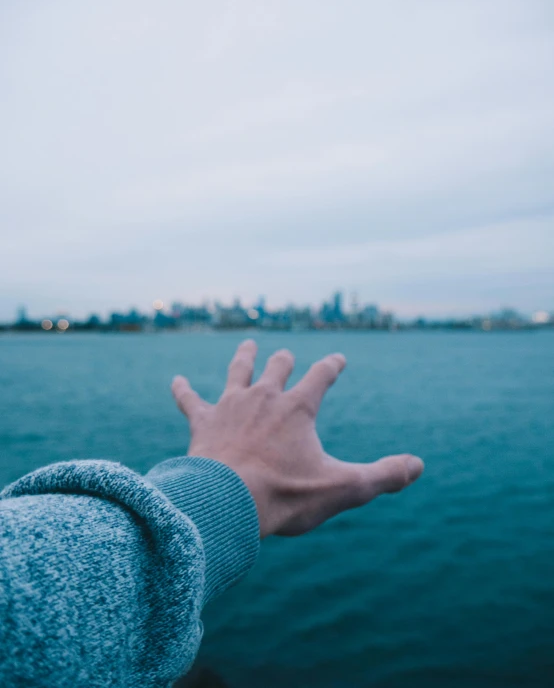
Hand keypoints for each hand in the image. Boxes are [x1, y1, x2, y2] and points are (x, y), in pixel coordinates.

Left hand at [172, 339, 423, 537]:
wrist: (226, 503)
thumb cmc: (285, 496)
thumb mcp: (343, 488)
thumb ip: (383, 476)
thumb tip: (419, 466)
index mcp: (297, 408)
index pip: (321, 376)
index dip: (331, 365)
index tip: (338, 358)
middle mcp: (264, 397)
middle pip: (278, 368)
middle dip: (285, 361)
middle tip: (286, 356)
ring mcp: (230, 406)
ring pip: (238, 371)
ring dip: (244, 357)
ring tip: (247, 344)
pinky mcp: (203, 422)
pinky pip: (189, 400)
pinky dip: (183, 391)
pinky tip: (175, 381)